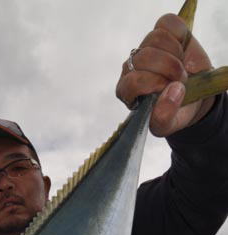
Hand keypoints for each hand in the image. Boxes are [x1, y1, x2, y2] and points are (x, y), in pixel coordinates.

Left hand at [116, 13, 214, 136]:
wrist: (194, 95)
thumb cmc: (175, 110)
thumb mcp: (168, 124)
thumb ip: (164, 117)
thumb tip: (173, 91)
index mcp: (127, 91)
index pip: (134, 81)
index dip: (156, 84)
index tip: (171, 90)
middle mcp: (131, 68)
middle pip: (146, 57)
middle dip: (170, 69)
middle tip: (180, 79)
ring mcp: (144, 48)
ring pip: (156, 38)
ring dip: (176, 54)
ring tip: (180, 67)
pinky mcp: (160, 32)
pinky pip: (167, 24)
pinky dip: (179, 36)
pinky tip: (181, 50)